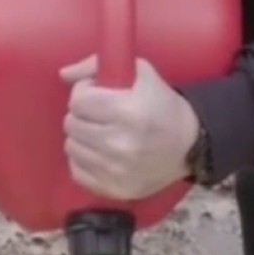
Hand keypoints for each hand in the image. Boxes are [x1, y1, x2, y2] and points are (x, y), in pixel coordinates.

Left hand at [60, 56, 199, 200]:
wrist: (190, 146)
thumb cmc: (163, 106)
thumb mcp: (140, 73)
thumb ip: (97, 65)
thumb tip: (63, 74)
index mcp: (128, 111)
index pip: (78, 101)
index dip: (84, 92)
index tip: (96, 93)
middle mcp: (120, 143)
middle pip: (72, 124)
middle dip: (82, 115)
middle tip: (99, 114)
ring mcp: (116, 170)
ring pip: (71, 148)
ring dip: (82, 137)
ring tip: (101, 132)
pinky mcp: (114, 189)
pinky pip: (77, 171)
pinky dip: (84, 160)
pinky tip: (100, 152)